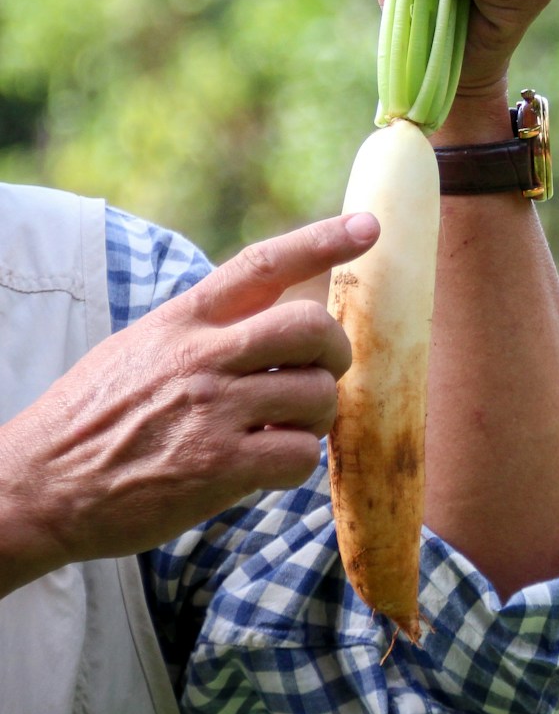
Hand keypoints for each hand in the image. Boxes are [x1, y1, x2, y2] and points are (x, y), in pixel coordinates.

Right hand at [0, 214, 379, 595]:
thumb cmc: (92, 420)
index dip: (321, 241)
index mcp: (181, 321)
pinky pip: (300, 455)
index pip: (262, 265)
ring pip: (317, 395)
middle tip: (323, 373)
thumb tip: (275, 320)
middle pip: (310, 327)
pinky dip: (297, 463)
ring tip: (284, 428)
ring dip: (316, 416)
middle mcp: (200, 357)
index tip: (368, 226)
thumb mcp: (138, 348)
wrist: (35, 487)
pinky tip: (267, 466)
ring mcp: (211, 410)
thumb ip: (204, 330)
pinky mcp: (218, 466)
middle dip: (336, 351)